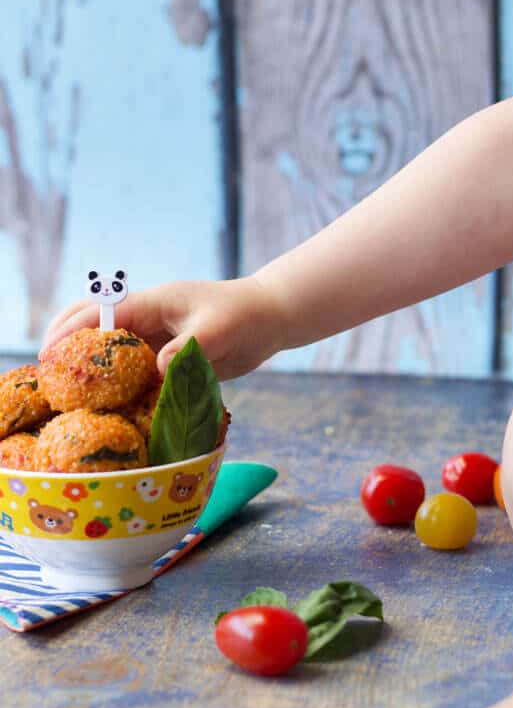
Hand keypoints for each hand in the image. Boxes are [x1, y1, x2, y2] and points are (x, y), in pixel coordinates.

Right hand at [40, 277, 287, 379]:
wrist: (271, 319)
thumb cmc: (245, 316)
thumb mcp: (216, 332)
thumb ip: (186, 350)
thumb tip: (156, 369)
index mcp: (154, 303)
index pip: (103, 314)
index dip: (73, 332)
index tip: (50, 354)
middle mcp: (150, 318)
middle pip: (96, 323)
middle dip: (68, 341)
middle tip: (47, 373)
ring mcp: (158, 336)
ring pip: (114, 349)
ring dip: (93, 365)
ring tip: (69, 392)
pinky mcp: (170, 355)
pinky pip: (137, 368)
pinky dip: (121, 383)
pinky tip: (111, 404)